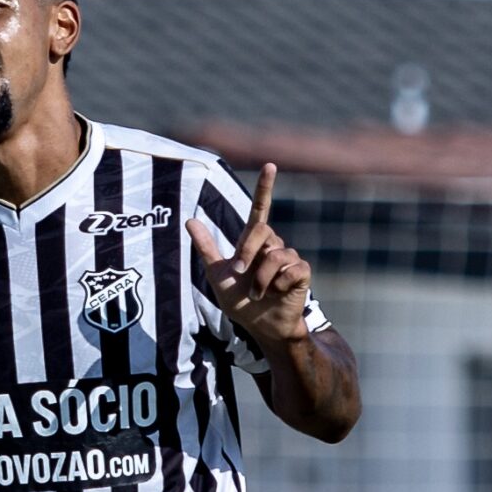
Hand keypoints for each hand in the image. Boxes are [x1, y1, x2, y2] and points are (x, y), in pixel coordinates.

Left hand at [189, 162, 314, 351]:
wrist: (260, 326)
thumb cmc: (240, 301)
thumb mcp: (217, 274)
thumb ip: (206, 247)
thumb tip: (189, 220)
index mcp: (254, 244)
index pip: (260, 210)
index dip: (265, 188)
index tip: (270, 166)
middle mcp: (273, 246)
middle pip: (262, 232)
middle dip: (248, 252)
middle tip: (240, 273)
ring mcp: (289, 258)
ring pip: (274, 255)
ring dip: (260, 280)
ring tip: (258, 295)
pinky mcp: (301, 272)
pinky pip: (289, 270)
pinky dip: (277, 285)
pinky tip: (276, 294)